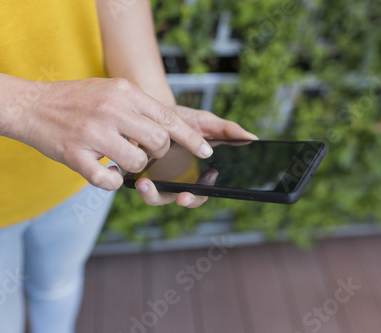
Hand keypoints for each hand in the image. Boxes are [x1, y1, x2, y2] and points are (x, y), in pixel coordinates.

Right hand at [0, 78, 213, 190]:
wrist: (28, 104)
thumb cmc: (72, 100)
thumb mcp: (108, 90)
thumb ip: (136, 107)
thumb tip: (167, 131)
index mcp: (123, 91)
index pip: (168, 117)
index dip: (191, 139)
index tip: (205, 151)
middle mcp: (111, 109)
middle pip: (158, 142)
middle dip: (159, 154)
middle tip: (146, 153)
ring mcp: (92, 132)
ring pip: (137, 162)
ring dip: (134, 168)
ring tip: (118, 159)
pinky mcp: (74, 154)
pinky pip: (108, 180)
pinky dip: (111, 182)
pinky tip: (104, 172)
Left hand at [134, 105, 257, 207]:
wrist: (153, 109)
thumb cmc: (182, 119)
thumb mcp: (205, 122)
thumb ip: (227, 131)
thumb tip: (252, 138)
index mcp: (196, 173)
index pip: (202, 192)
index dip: (199, 195)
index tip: (197, 189)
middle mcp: (176, 180)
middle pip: (179, 199)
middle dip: (179, 200)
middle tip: (179, 197)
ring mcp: (156, 178)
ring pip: (156, 196)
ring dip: (151, 195)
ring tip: (144, 184)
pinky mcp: (138, 172)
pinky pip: (137, 183)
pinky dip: (133, 181)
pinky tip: (128, 173)